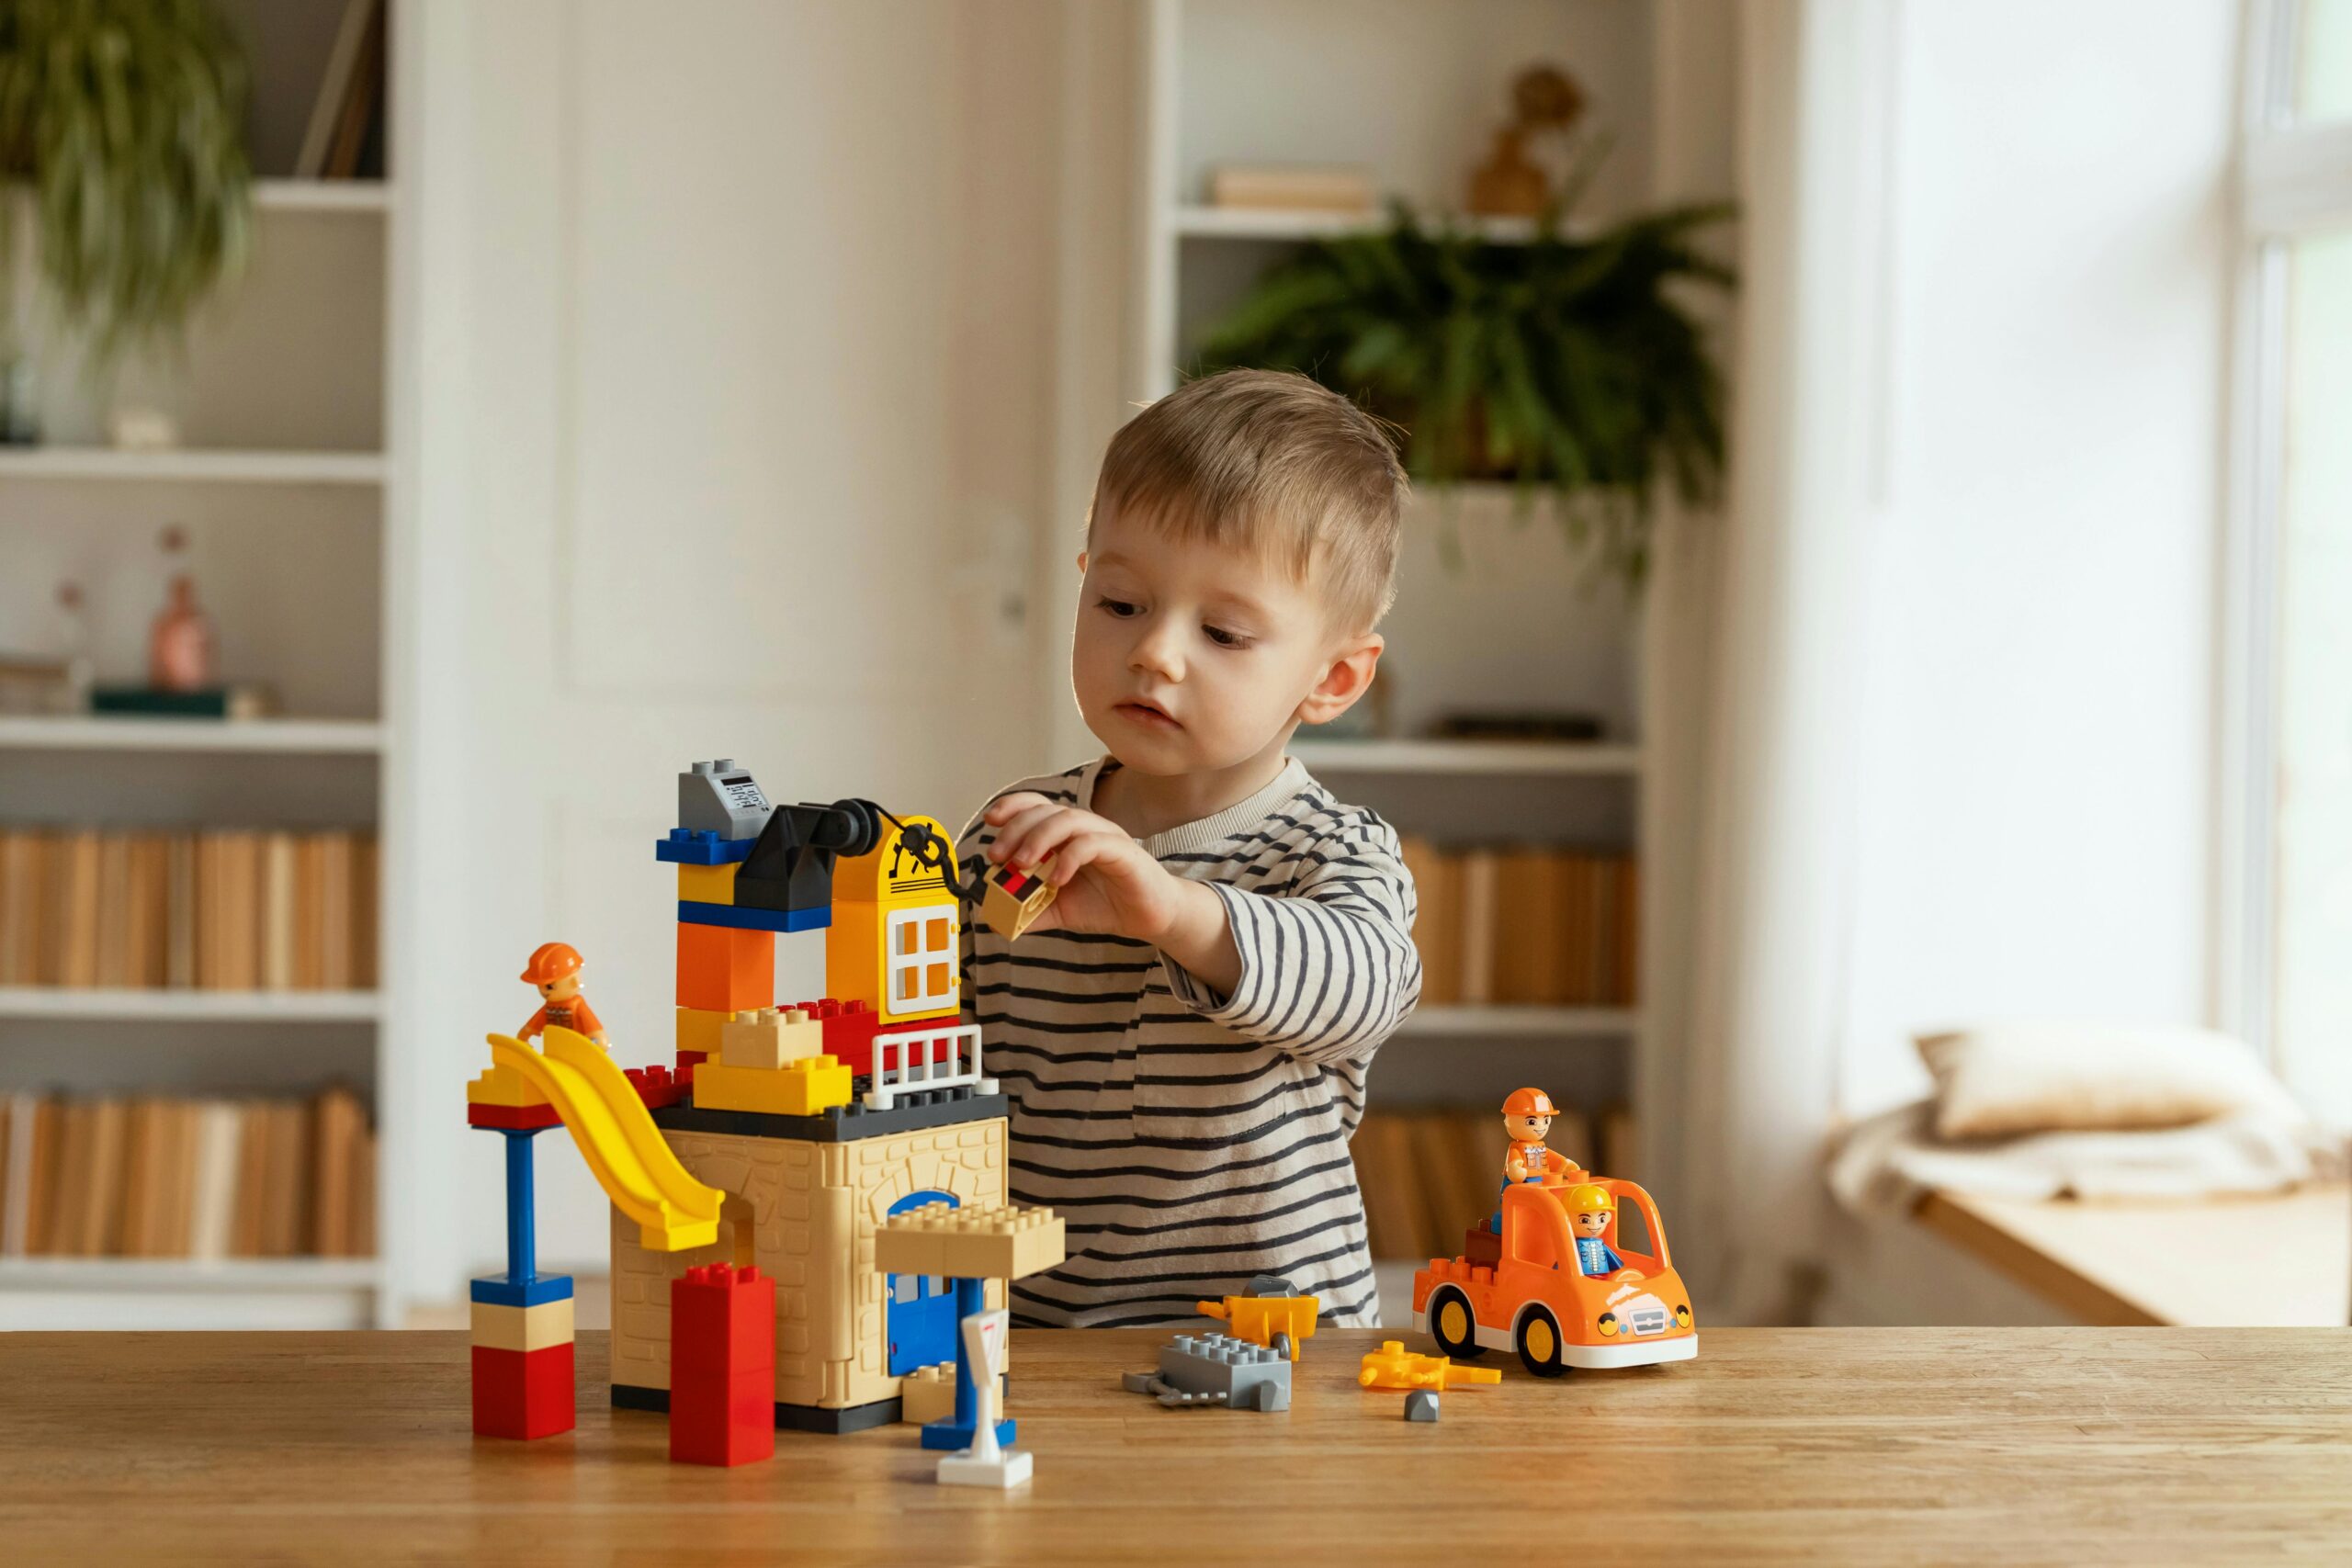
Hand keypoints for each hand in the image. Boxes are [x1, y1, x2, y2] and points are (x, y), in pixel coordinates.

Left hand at [982, 793, 1186, 942]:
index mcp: (1067, 834)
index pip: (1036, 805)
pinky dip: (1069, 858)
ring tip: (1022, 864)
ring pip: (1068, 819)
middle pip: (1045, 810)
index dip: (1012, 807)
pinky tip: (1057, 880)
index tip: (990, 822)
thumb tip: (995, 919)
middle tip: (998, 856)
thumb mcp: (1058, 910)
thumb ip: (1028, 910)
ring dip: (1038, 839)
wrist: (1148, 917)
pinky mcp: (1123, 851)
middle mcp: (1085, 827)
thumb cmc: (1105, 904)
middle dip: (1015, 829)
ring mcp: (1105, 835)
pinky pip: (1093, 843)